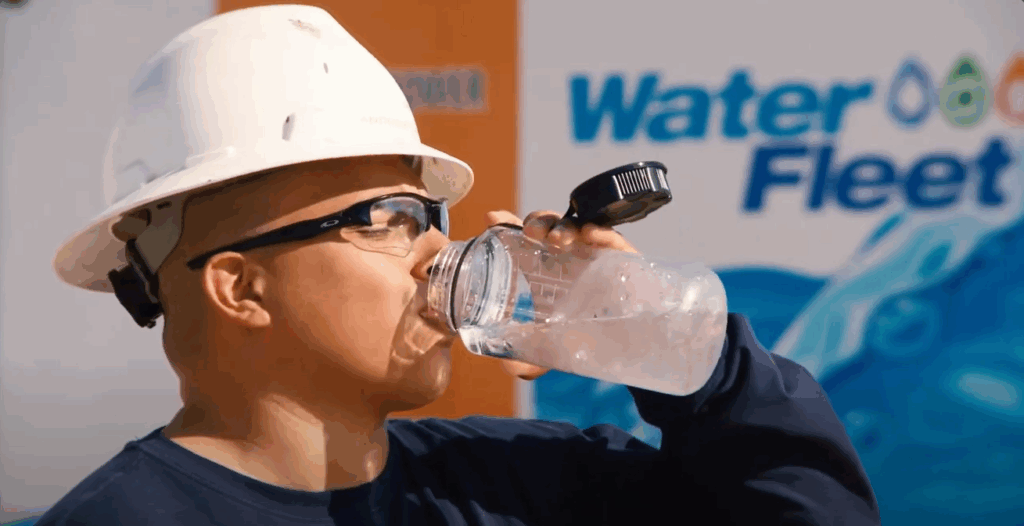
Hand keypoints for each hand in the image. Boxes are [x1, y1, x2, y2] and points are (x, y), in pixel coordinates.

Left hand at [483, 209, 639, 381]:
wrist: (628, 343)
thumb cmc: (588, 333)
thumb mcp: (552, 346)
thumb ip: (530, 358)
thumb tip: (511, 367)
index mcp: (544, 266)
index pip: (522, 238)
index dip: (506, 225)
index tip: (492, 219)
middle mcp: (567, 255)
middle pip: (548, 226)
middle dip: (537, 222)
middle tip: (529, 233)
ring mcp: (594, 252)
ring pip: (577, 226)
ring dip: (563, 227)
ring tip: (554, 240)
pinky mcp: (623, 257)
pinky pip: (612, 238)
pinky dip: (600, 233)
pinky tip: (588, 235)